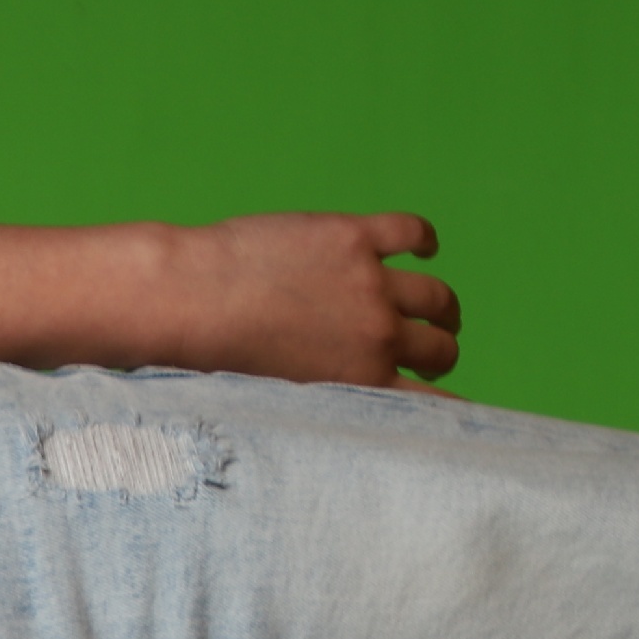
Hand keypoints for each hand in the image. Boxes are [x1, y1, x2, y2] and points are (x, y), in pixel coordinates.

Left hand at [141, 211, 461, 386]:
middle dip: (441, 353)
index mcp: (360, 381)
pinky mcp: (354, 236)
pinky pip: (412, 231)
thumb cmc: (217, 355)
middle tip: (432, 353)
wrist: (191, 300)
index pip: (430, 404)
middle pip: (440, 347)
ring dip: (442, 306)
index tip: (446, 400)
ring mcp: (370, 283)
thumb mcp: (282, 396)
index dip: (448, 406)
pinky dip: (425, 239)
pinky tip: (424, 247)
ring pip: (436, 296)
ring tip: (438, 309)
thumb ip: (326, 392)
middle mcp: (377, 335)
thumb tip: (343, 392)